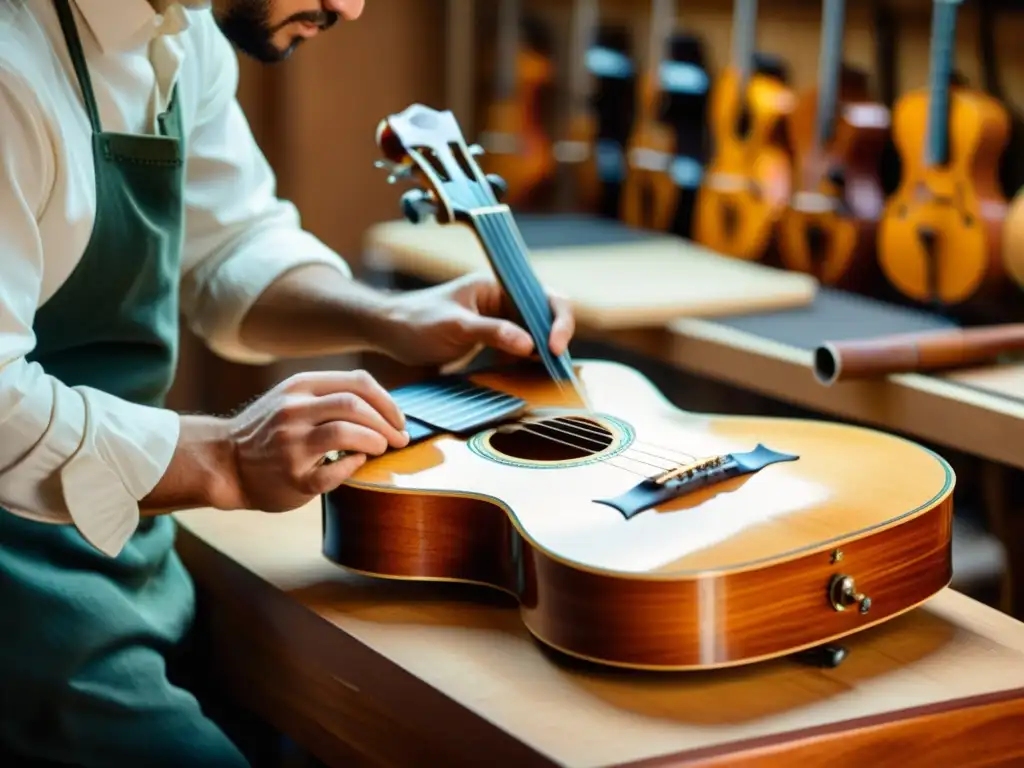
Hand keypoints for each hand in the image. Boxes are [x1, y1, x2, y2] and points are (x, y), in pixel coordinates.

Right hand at [220, 370, 409, 510]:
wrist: (225, 462)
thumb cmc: (270, 431)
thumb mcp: (293, 398)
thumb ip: (330, 395)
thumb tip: (386, 407)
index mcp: (299, 387)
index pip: (358, 383)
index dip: (388, 402)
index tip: (399, 420)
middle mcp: (293, 411)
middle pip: (355, 405)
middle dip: (387, 424)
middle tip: (399, 439)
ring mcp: (290, 444)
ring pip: (345, 432)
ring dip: (374, 442)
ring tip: (380, 449)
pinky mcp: (292, 476)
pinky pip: (334, 471)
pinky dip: (353, 467)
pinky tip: (355, 465)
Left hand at [380, 272, 574, 366]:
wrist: (389, 334)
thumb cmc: (417, 322)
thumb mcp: (455, 326)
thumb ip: (492, 332)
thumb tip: (530, 345)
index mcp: (497, 286)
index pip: (542, 295)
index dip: (557, 320)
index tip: (553, 347)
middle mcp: (503, 300)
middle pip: (545, 315)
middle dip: (555, 338)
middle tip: (555, 365)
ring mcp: (500, 320)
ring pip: (536, 334)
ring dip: (544, 353)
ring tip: (548, 373)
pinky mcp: (493, 340)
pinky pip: (520, 350)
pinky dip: (528, 363)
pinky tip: (529, 376)